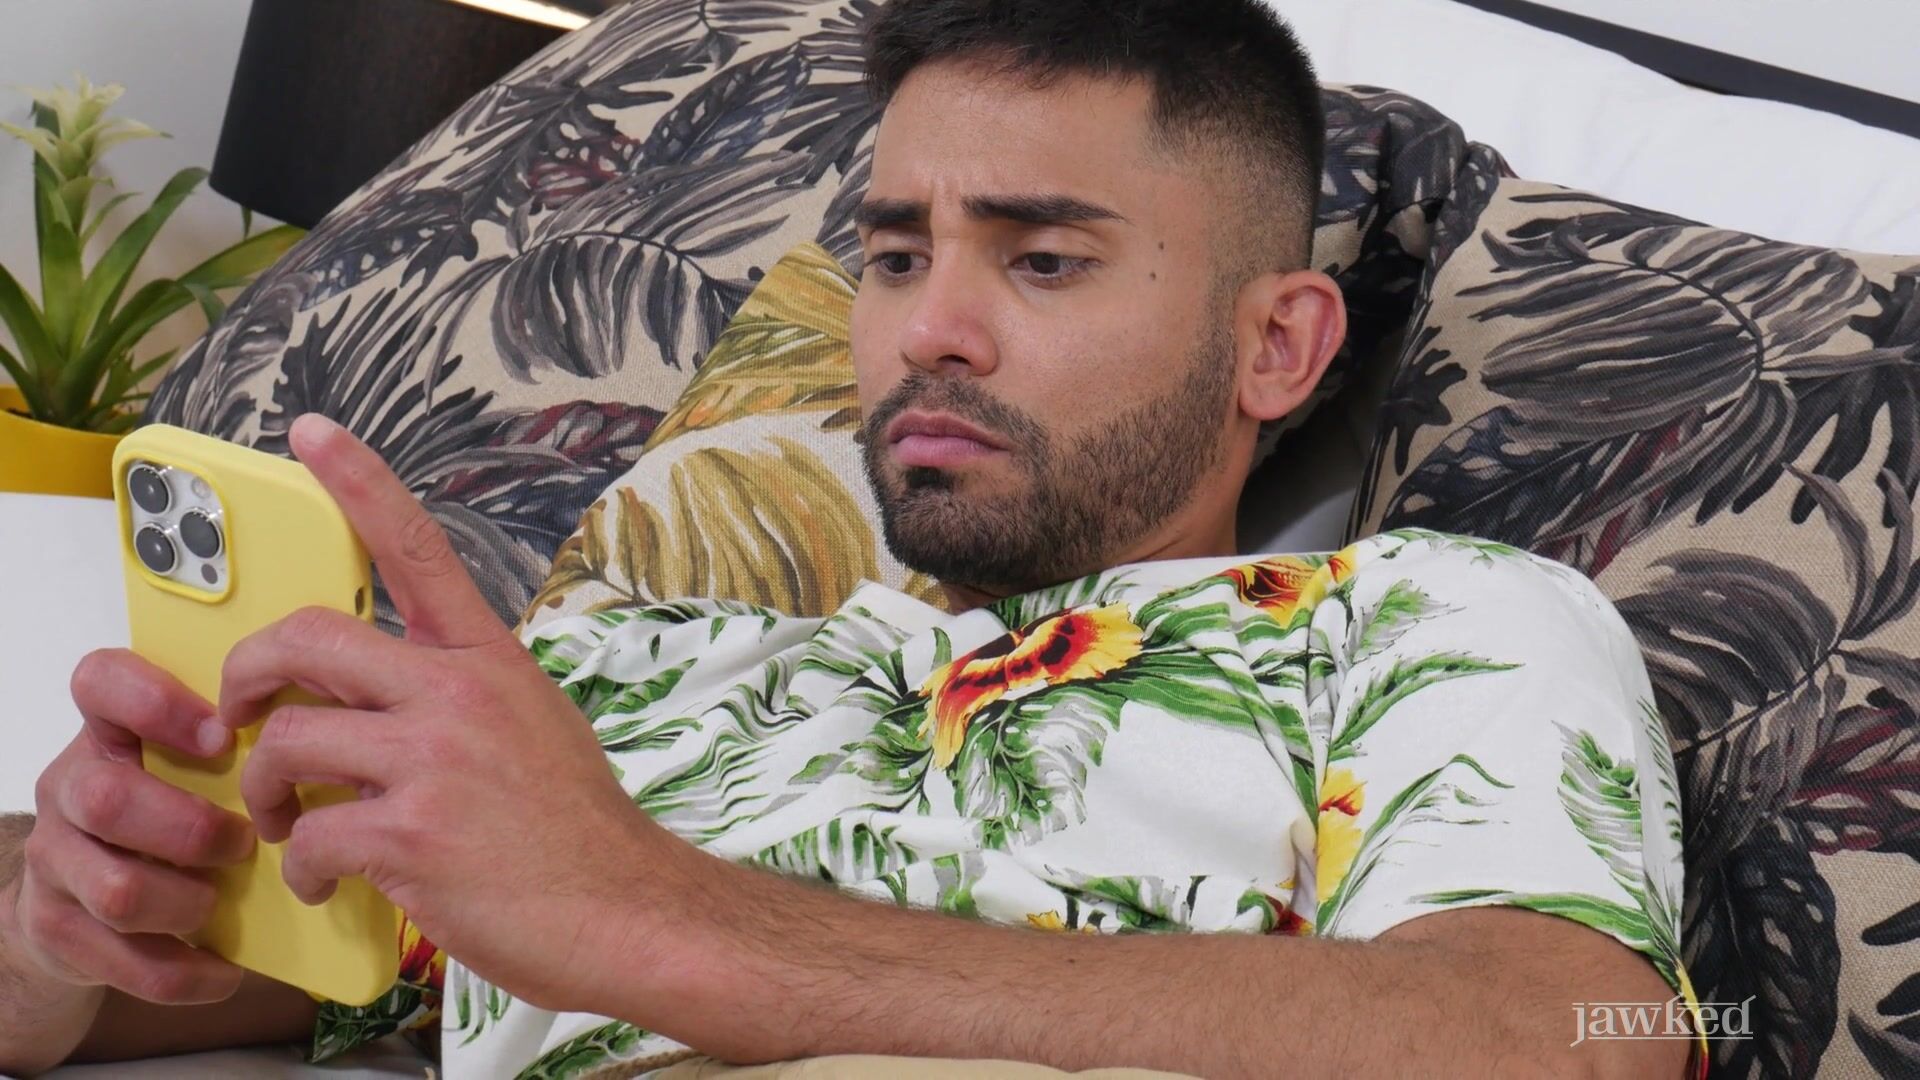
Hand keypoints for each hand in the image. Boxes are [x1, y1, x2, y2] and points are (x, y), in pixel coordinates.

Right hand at [16, 650, 254, 1005]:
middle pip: (107, 798)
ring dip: (188, 902)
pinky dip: (185, 971)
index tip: (224, 735)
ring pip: (117, 889)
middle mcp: (69, 787)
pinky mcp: (56, 929)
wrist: (82, 897)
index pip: (100, 682)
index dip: (158, 703)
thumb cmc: (164, 811)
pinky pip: (123, 959)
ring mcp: (54, 861)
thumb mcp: (187, 763)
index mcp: (107, 732)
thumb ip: (237, 738)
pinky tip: (222, 970)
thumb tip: (335, 729)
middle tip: (241, 843)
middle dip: (190, 828)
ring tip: (219, 901)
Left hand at [217, 413, 706, 1014]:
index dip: (358, 482)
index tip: (310, 431)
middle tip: (239, 716)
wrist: (625, 911)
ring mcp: (434, 759)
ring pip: (289, 741)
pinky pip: (307, 832)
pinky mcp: (410, 832)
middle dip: (247, 677)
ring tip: (281, 820)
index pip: (417, 548)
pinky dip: (299, 865)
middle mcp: (459, 693)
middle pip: (308, 640)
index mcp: (489, 660)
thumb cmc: (579, 834)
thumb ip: (460, 697)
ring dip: (265, 789)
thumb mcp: (534, 727)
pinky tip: (325, 881)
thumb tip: (383, 704)